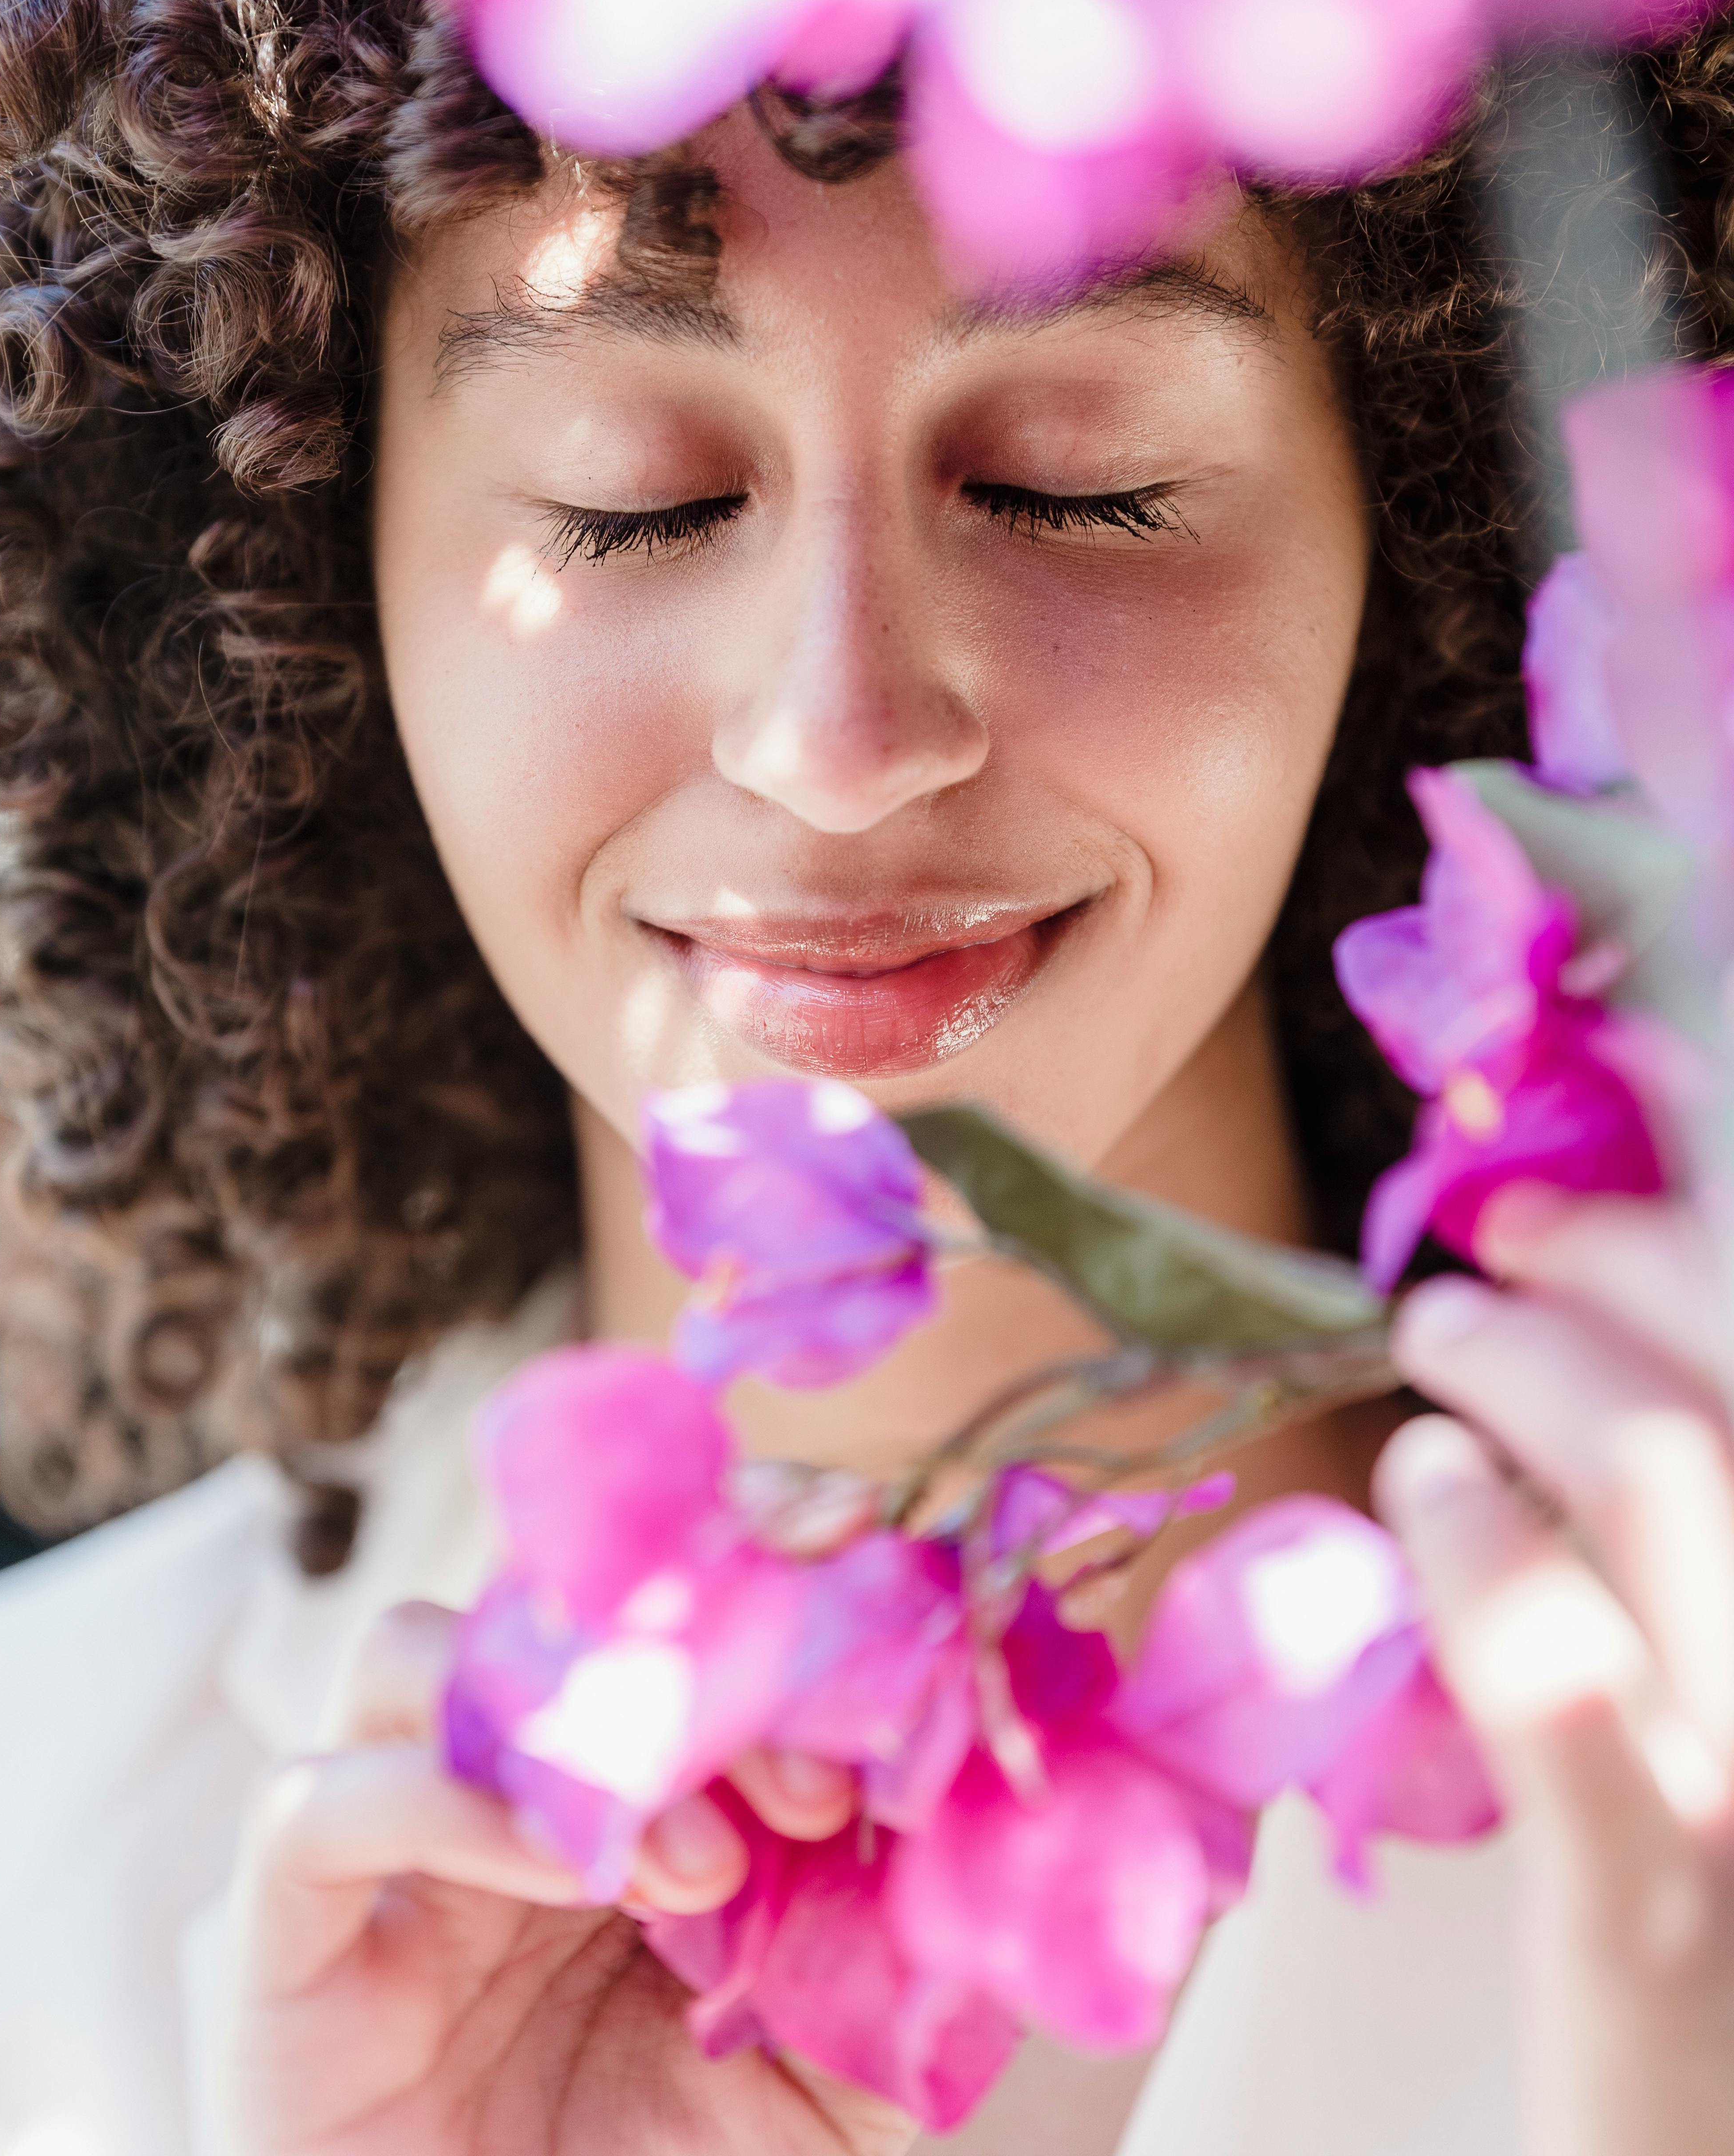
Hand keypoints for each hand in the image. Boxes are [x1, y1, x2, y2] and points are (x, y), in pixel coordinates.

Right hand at [219, 1600, 915, 2155]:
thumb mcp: (825, 2073)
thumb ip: (887, 1944)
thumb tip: (981, 1811)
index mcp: (617, 1770)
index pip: (664, 1579)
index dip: (764, 1555)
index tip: (876, 1586)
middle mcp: (494, 1771)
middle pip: (546, 1590)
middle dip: (693, 1642)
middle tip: (813, 1783)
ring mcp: (383, 1836)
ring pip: (416, 1653)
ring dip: (569, 1730)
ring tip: (698, 1871)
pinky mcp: (288, 1934)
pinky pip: (322, 1801)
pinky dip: (447, 1806)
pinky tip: (568, 1877)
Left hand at [1377, 1189, 1733, 2155]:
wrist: (1725, 2139)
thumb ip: (1706, 1480)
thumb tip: (1605, 1267)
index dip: (1720, 1156)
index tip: (1628, 1081)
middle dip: (1612, 1251)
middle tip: (1491, 1247)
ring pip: (1664, 1465)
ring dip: (1527, 1364)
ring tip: (1440, 1349)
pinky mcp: (1652, 1904)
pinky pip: (1564, 1685)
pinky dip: (1481, 1547)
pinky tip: (1426, 1483)